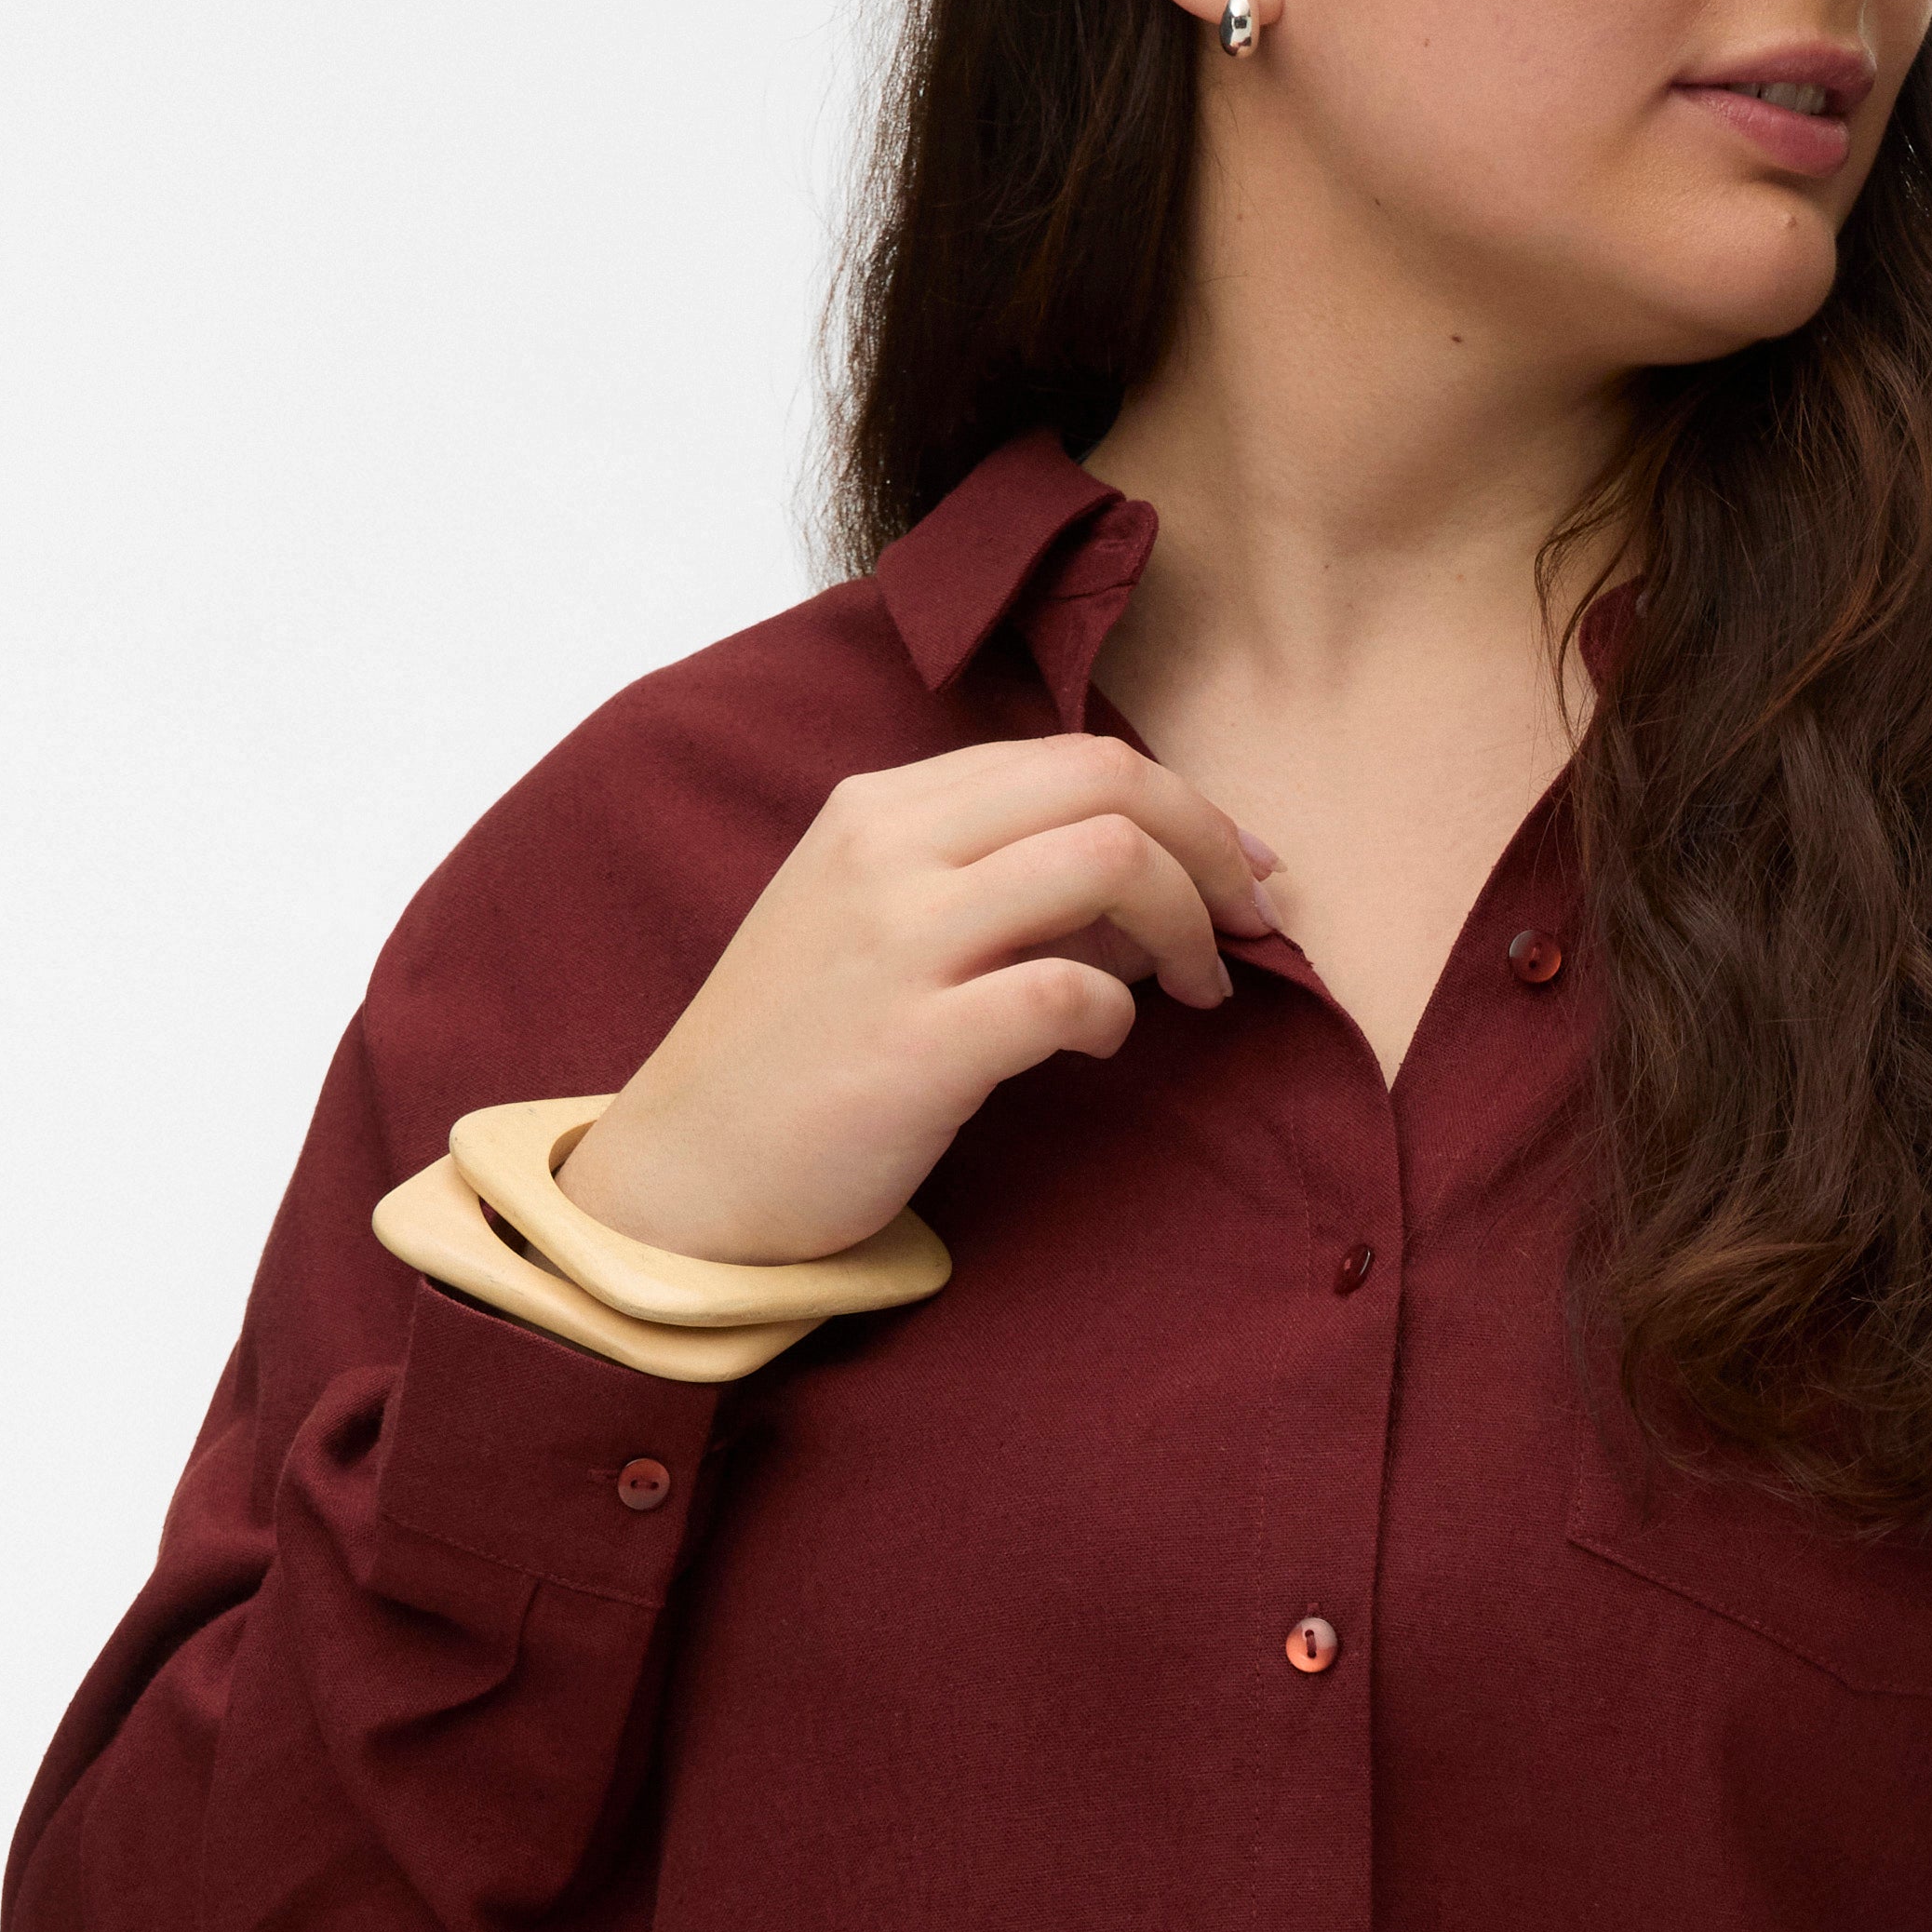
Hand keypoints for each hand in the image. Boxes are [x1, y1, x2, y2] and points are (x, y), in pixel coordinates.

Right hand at [555, 731, 1290, 1267]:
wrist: (682, 1175)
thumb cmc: (793, 1061)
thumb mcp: (877, 931)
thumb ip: (997, 889)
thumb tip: (1139, 894)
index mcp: (880, 808)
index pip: (1072, 755)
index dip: (1183, 805)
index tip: (1234, 869)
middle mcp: (889, 849)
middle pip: (1108, 782)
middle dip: (1210, 846)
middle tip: (1249, 923)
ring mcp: (900, 941)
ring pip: (1108, 860)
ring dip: (1185, 924)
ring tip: (1197, 988)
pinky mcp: (917, 1043)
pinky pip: (1073, 991)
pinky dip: (1116, 1014)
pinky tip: (1099, 1046)